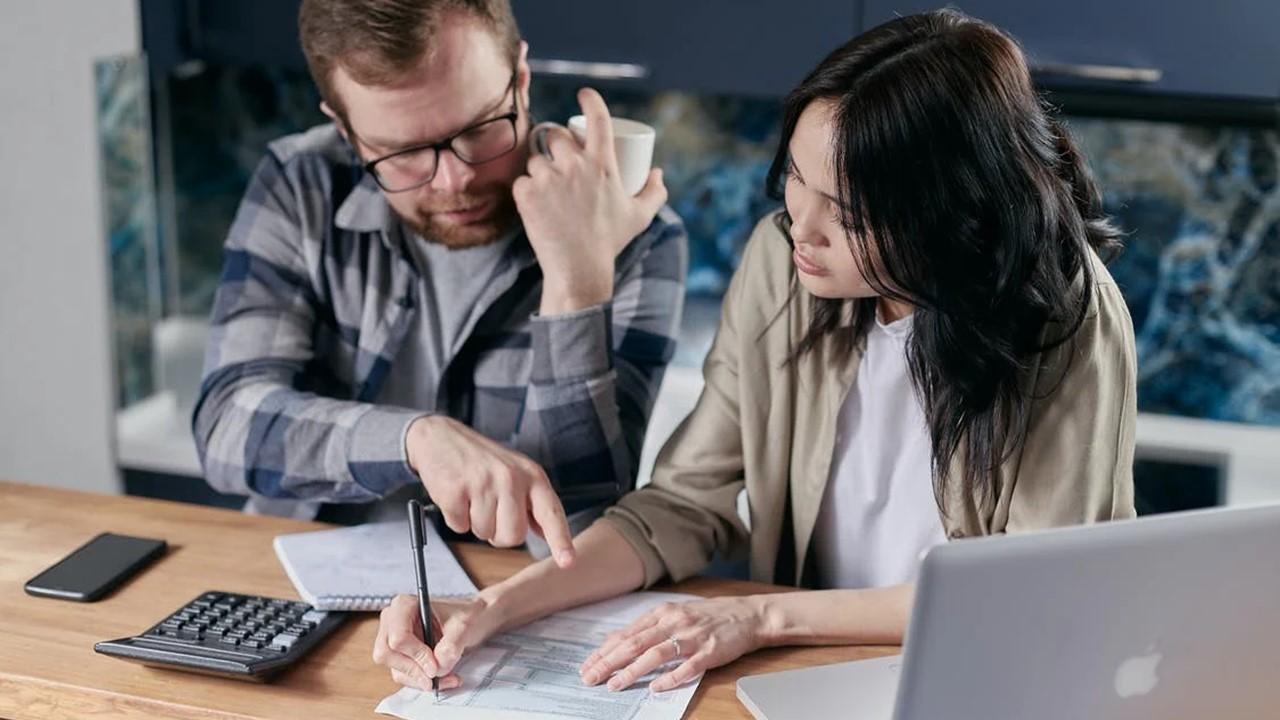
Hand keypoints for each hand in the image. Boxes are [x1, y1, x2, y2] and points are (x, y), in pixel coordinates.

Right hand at [372, 593, 503, 690]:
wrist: (469, 621)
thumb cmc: (464, 615)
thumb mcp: (464, 625)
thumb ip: (451, 644)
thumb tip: (438, 666)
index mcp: (404, 605)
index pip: (398, 637)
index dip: (416, 655)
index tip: (435, 666)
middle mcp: (392, 621)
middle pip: (387, 654)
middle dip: (415, 670)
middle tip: (437, 676)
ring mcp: (392, 639)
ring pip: (396, 669)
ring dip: (422, 679)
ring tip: (449, 677)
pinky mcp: (399, 656)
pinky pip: (404, 676)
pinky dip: (423, 681)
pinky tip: (444, 678)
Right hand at [406, 415, 574, 567]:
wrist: (440, 437)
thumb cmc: (482, 460)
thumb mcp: (516, 472)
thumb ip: (532, 503)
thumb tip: (546, 534)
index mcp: (532, 475)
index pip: (551, 513)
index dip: (560, 540)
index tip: (568, 562)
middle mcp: (511, 478)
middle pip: (513, 536)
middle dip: (499, 534)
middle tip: (489, 509)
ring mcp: (483, 483)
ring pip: (484, 533)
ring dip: (475, 523)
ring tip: (472, 496)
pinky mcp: (456, 490)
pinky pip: (459, 527)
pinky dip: (455, 518)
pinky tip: (456, 495)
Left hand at [514, 87, 667, 313]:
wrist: (579, 269)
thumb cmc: (610, 242)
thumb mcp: (639, 216)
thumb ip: (654, 192)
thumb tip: (657, 173)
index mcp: (603, 164)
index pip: (598, 119)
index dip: (590, 100)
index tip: (584, 94)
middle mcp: (574, 165)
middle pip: (556, 136)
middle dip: (556, 144)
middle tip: (559, 162)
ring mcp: (548, 178)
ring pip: (536, 160)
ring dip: (540, 170)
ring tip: (549, 190)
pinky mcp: (526, 194)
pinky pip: (522, 181)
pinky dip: (526, 191)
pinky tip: (535, 204)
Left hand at [579, 596, 768, 692]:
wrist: (748, 614)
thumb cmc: (709, 616)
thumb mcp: (675, 614)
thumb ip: (648, 627)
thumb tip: (617, 641)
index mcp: (662, 613)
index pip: (626, 634)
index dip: (604, 651)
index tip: (587, 665)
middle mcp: (674, 622)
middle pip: (634, 644)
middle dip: (609, 662)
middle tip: (591, 678)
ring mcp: (691, 637)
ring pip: (656, 654)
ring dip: (632, 670)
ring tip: (615, 684)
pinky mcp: (709, 651)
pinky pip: (687, 666)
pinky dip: (670, 677)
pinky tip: (656, 687)